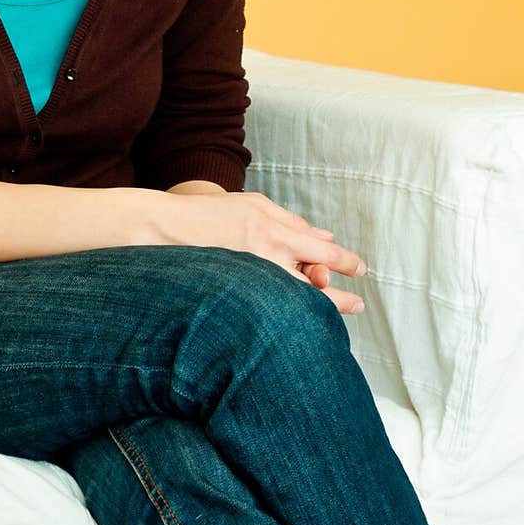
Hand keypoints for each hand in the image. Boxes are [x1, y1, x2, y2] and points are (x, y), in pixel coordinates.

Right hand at [161, 189, 366, 315]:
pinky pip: (268, 309)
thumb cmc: (211, 214)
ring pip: (295, 302)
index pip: (323, 253)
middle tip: (357, 306)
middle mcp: (267, 258)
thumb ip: (291, 221)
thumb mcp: (254, 206)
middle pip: (316, 285)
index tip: (360, 269)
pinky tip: (292, 319)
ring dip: (316, 309)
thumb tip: (325, 237)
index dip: (346, 262)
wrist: (165, 229)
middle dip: (340, 299)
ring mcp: (251, 280)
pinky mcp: (234, 296)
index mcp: (274, 233)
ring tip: (329, 316)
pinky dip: (286, 314)